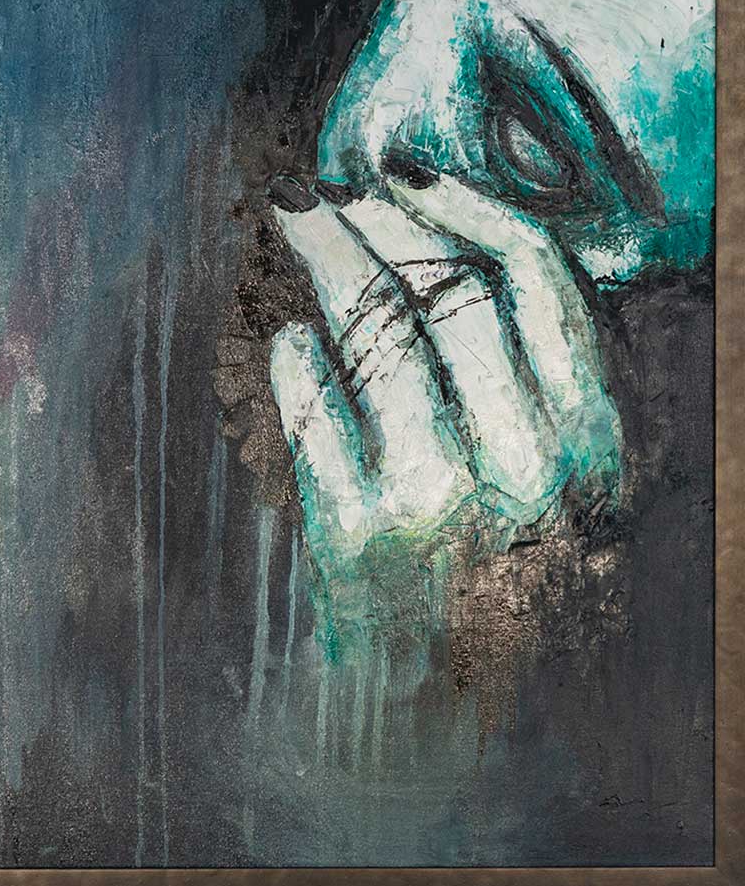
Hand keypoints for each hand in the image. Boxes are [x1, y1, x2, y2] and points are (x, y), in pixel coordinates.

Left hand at [269, 167, 620, 654]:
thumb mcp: (558, 480)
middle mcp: (526, 468)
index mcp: (593, 442)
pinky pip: (312, 408)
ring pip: (373, 330)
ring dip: (325, 255)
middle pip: (443, 286)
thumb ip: (528, 377)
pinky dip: (295, 358)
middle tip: (324, 187)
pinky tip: (291, 340)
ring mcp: (436, 504)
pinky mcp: (355, 543)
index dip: (466, 204)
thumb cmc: (506, 576)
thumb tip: (442, 241)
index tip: (408, 170)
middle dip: (373, 217)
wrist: (446, 715)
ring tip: (295, 221)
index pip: (536, 276)